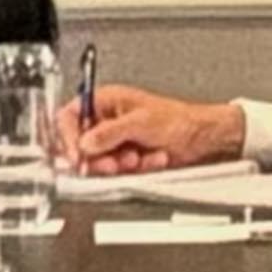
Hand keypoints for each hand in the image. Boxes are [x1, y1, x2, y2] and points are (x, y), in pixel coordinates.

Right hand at [55, 82, 243, 174]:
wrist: (202, 137)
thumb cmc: (178, 120)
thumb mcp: (140, 122)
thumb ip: (109, 132)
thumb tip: (85, 142)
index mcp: (106, 101)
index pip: (70, 117)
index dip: (69, 137)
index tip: (77, 155)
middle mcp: (107, 120)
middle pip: (81, 144)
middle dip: (98, 157)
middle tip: (111, 164)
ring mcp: (116, 140)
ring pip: (99, 161)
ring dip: (119, 165)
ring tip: (137, 159)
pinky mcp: (125, 158)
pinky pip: (117, 171)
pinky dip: (134, 170)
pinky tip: (150, 160)